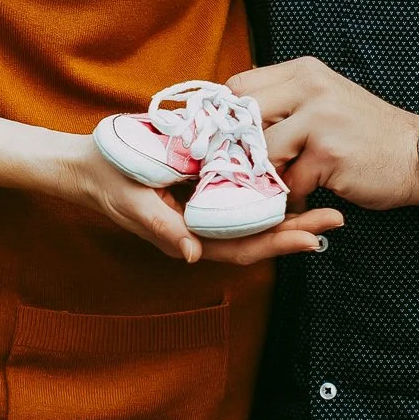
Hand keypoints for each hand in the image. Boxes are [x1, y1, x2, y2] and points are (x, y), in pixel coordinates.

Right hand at [68, 138, 340, 263]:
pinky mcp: (201, 187)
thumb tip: (191, 254)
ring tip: (325, 201)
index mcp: (186, 236)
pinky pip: (239, 193)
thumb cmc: (105, 178)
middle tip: (336, 217)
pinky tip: (289, 174)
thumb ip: (159, 226)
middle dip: (297, 229)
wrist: (83, 165)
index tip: (312, 236)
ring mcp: (202, 209)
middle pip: (256, 235)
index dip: (276, 244)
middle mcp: (200, 228)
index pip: (240, 247)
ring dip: (288, 210)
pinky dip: (265, 187)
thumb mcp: (129, 199)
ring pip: (252, 217)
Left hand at [231, 58, 418, 211]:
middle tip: (251, 168)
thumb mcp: (324, 100)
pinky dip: (294, 196)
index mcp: (304, 71)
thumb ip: (285, 101)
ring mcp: (320, 119)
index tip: (233, 140)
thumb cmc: (365, 133)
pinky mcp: (328, 153)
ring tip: (283, 184)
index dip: (230, 117)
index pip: (240, 86)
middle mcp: (310, 87)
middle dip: (243, 148)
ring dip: (269, 176)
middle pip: (244, 116)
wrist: (417, 155)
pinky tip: (307, 195)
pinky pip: (290, 182)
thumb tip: (232, 119)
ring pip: (264, 152)